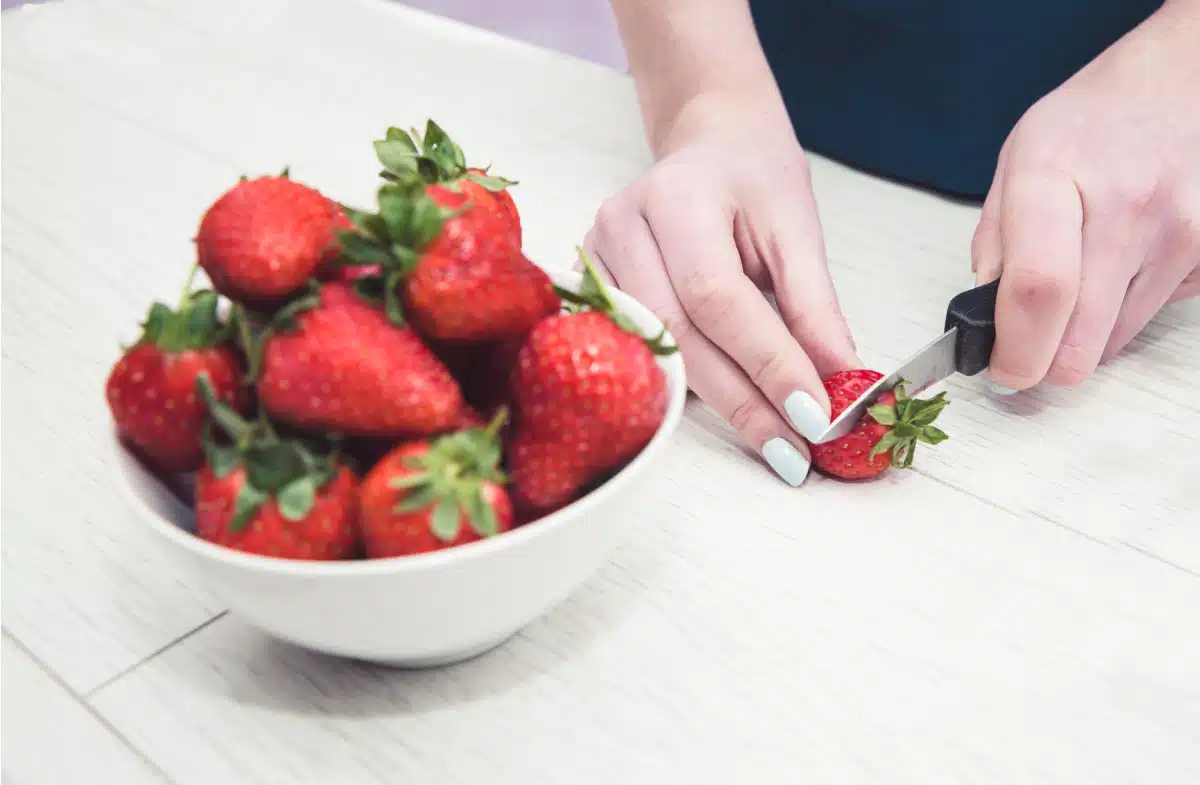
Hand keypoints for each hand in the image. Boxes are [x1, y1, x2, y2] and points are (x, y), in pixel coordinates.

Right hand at [581, 95, 859, 485]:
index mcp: (676, 197)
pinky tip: (730, 413)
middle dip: (744, 401)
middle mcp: (622, 226)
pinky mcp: (593, 288)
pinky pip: (641, 352)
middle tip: (795, 448)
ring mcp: (596, 259)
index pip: (718, 298)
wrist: (710, 145)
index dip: (765, 361)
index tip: (814, 414)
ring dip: (718, 403)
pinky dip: (689, 387)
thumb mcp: (797, 228)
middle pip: (679, 336)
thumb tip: (840, 380)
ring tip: (774, 440)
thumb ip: (814, 306)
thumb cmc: (752, 176)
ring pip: (658, 353)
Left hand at [972, 2, 1199, 392]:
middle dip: (1044, 362)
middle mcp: (1126, 207)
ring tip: (1079, 275)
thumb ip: (994, 245)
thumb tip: (984, 321)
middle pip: (1082, 340)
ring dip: (1084, 333)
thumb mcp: (1015, 164)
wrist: (1175, 82)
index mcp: (1054, 178)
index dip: (1016, 351)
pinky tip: (1121, 262)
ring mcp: (1179, 231)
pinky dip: (1127, 308)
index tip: (1002, 370)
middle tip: (1024, 346)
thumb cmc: (1089, 122)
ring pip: (1115, 341)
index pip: (1040, 289)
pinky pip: (1153, 315)